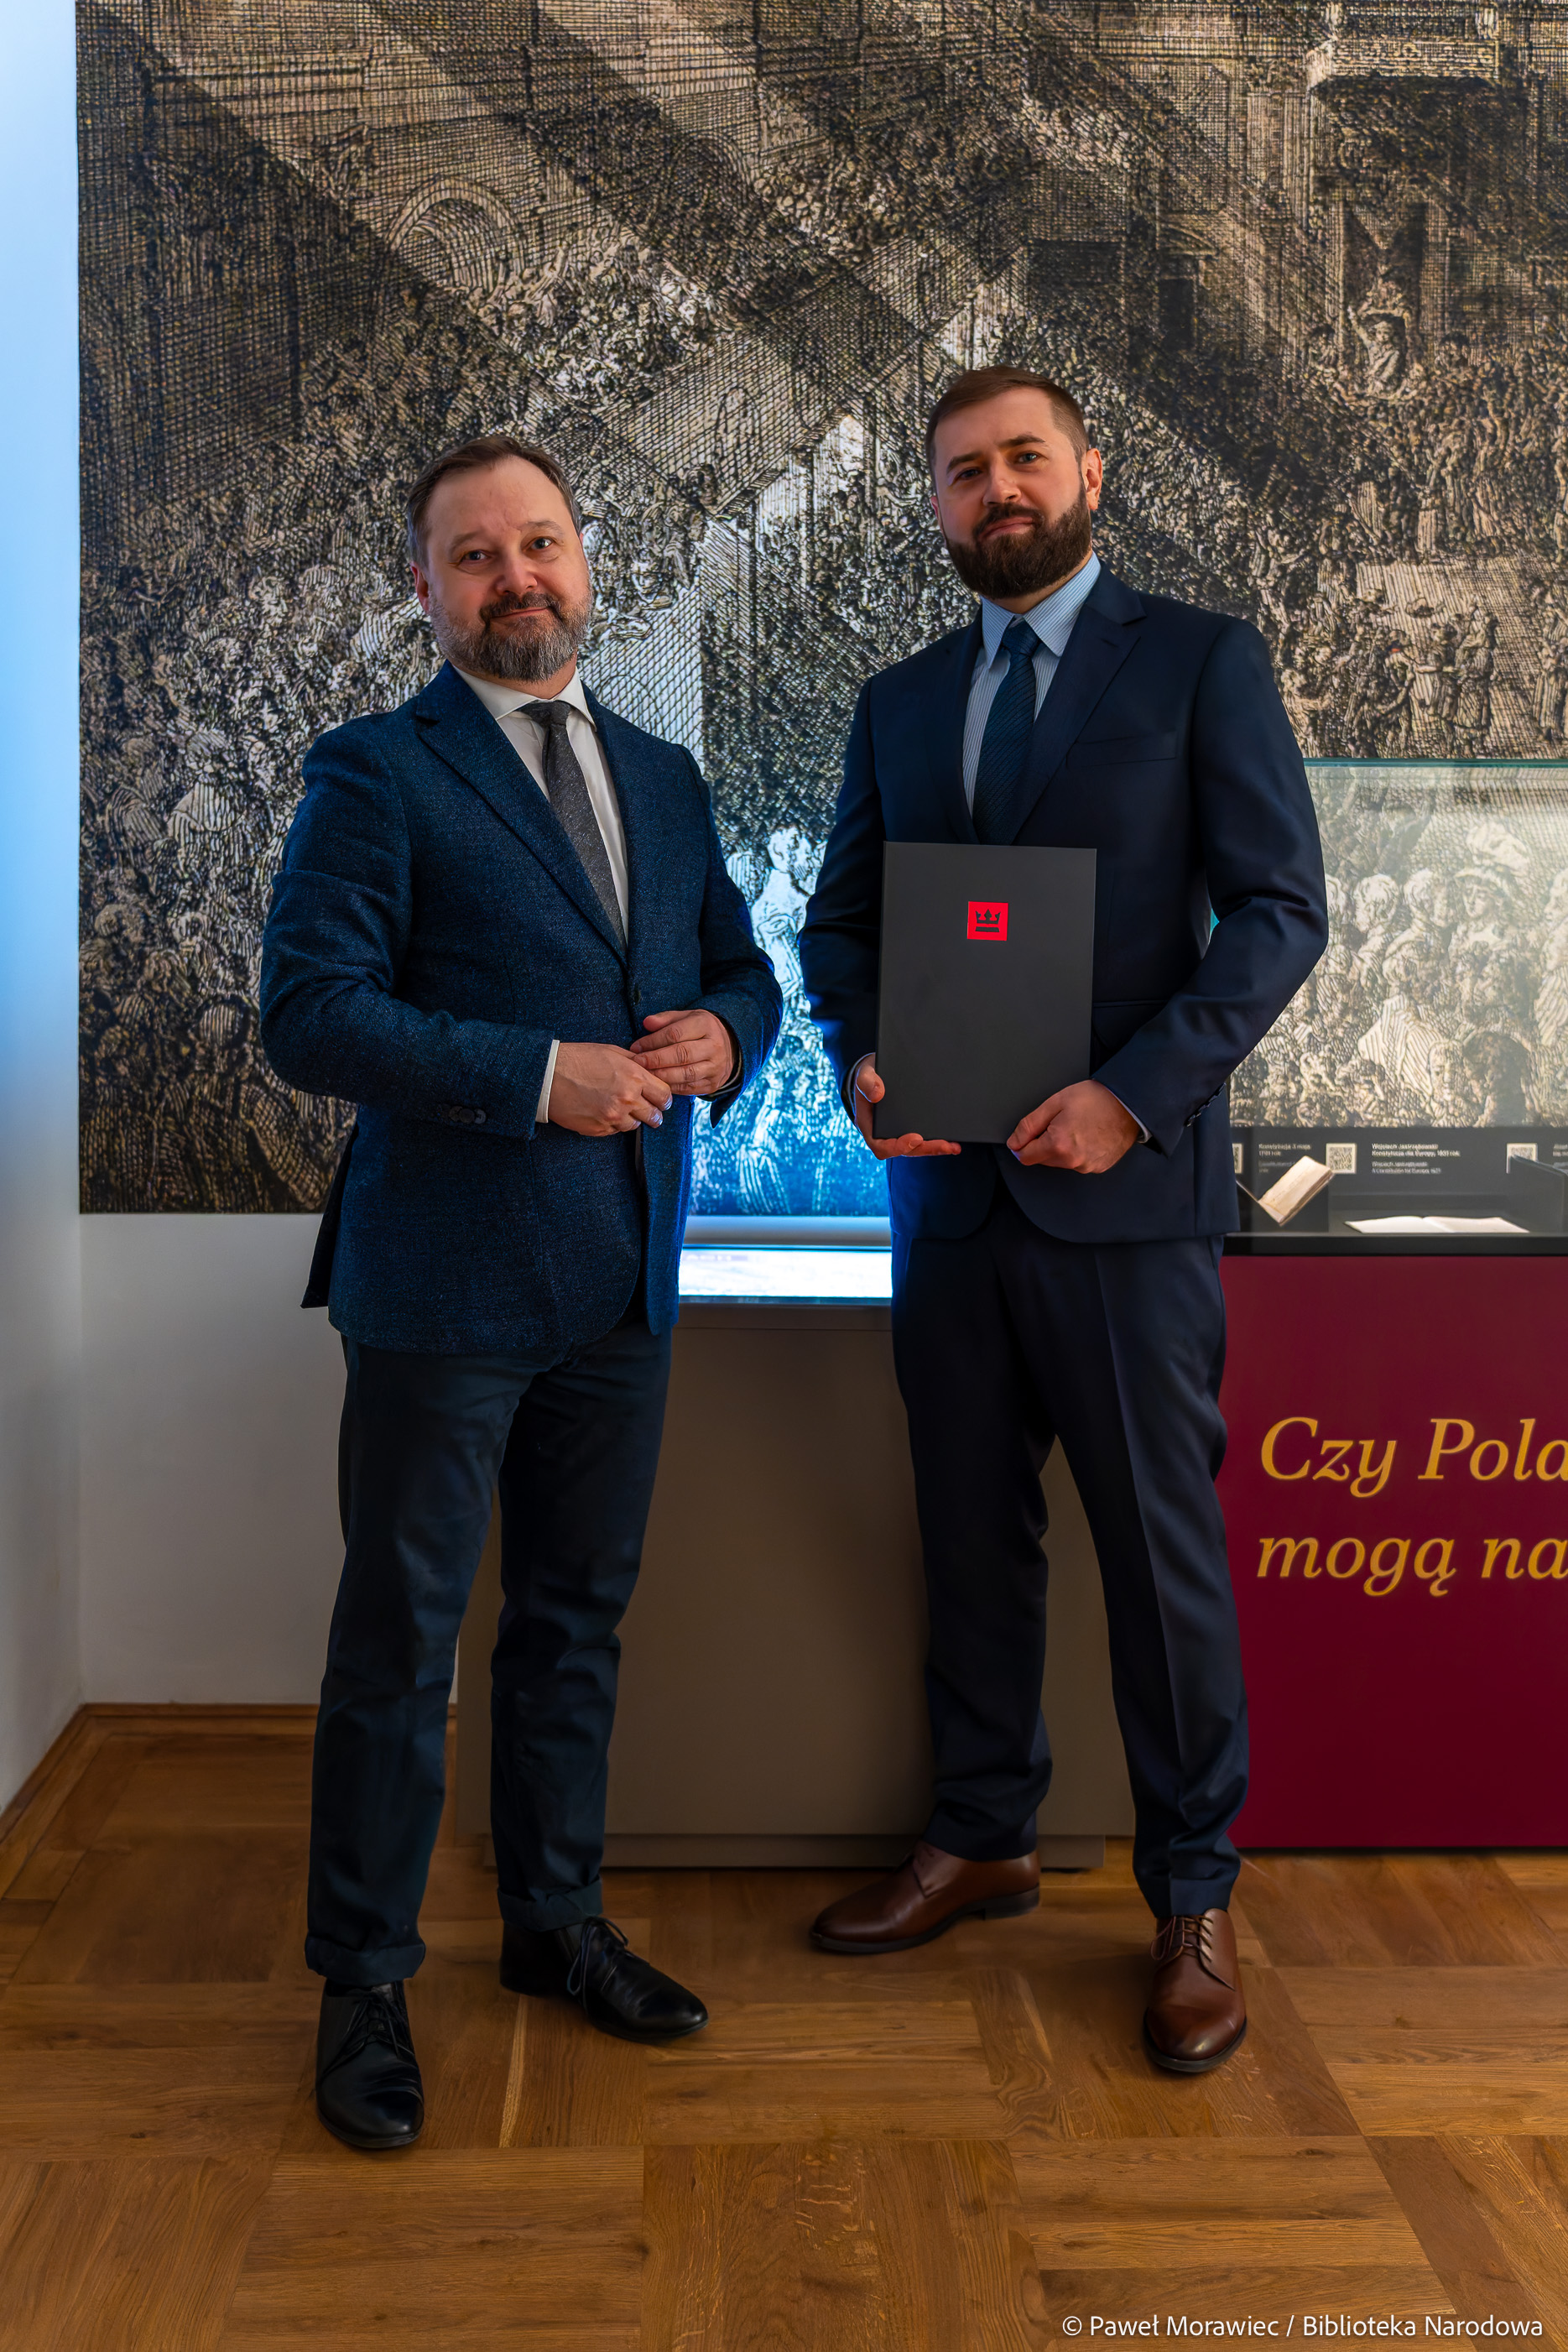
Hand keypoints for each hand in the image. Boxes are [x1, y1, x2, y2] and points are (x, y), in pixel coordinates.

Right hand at [548, 1042, 672, 1135]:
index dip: (663, 1098)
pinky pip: (615, 1131)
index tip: (660, 1100)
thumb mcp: (611, 1052)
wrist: (547, 1076)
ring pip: (635, 1126)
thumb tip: (650, 1070)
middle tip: (646, 1109)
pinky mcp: (599, 1129)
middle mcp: (627, 1099)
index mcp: (634, 1077)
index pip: (664, 1095)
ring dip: (631, 1118)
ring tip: (619, 1108)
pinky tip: (602, 1111)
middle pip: (655, 1116)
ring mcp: (613, 1116)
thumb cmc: (577, 1059)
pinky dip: (613, 1124)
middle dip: (653, 1113)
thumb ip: (634, 1063)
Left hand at [627, 1009, 735, 1096]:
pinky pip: (689, 1088)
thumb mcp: (686, 1017)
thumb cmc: (700, 1030)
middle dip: (656, 1060)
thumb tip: (646, 1023)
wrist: (729, 1048)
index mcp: (706, 1025)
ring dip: (662, 1075)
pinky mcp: (713, 1084)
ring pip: (685, 1074)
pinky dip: (671, 1087)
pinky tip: (658, 1083)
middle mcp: (714, 1046)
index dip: (653, 1041)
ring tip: (645, 1074)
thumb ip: (666, 1020)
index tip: (636, 1047)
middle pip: (681, 1055)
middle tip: (638, 1062)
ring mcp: (715, 1067)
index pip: (675, 1034)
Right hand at [850, 1056, 960, 1160]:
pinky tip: (952, 1138)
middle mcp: (884, 1133)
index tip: (916, 1139)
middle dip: (925, 1149)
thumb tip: (877, 1094)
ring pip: (916, 1147)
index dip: (898, 1147)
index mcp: (869, 1126)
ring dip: (935, 1148)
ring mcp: (898, 1132)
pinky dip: (937, 1140)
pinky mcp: (910, 1127)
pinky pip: (922, 1138)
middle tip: (945, 1145)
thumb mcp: (864, 1074)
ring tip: (954, 1146)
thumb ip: (867, 1082)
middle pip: (904, 1149)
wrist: (877, 1072)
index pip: (880, 1146)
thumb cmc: (868, 1076)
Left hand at [1008, 1079, 1138, 1172]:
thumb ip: (1029, 1125)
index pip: (1025, 1157)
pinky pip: (1078, 1163)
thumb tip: (1014, 1142)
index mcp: (1058, 1144)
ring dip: (1062, 1148)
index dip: (1023, 1143)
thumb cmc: (1097, 1099)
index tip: (1029, 1134)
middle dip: (1044, 1143)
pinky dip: (1078, 1151)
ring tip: (1078, 1127)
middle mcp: (1073, 1160)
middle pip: (1043, 1159)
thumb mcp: (1055, 1103)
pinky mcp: (1098, 1167)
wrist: (1129, 1104)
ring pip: (1061, 1162)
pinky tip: (1088, 1135)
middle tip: (1061, 1122)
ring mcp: (1087, 1166)